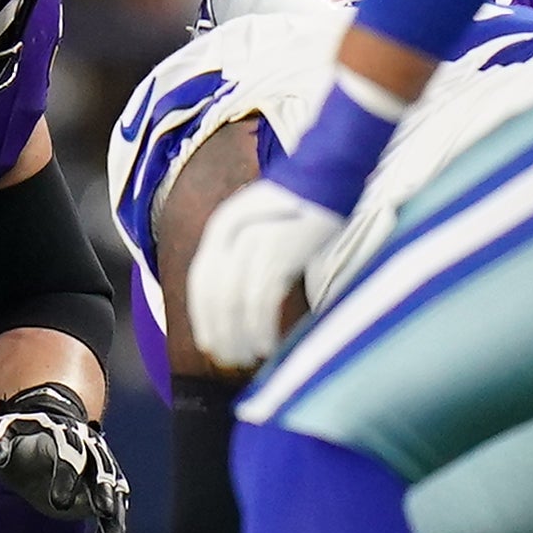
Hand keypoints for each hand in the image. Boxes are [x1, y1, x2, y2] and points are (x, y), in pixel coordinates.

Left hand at [0, 383, 130, 532]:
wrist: (42, 426)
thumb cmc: (17, 435)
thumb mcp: (0, 433)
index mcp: (61, 432)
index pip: (69, 452)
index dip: (67, 476)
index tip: (59, 503)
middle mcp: (87, 446)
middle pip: (100, 466)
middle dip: (102, 489)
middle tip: (103, 511)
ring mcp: (97, 464)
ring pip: (112, 485)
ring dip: (115, 510)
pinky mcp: (100, 483)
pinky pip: (113, 502)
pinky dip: (113, 522)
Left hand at [185, 177, 345, 371]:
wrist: (331, 172)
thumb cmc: (302, 204)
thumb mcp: (262, 222)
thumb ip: (243, 253)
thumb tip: (236, 299)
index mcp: (221, 226)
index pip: (200, 280)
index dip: (202, 315)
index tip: (210, 343)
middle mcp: (229, 232)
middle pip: (214, 295)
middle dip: (219, 332)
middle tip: (229, 360)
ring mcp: (254, 241)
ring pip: (235, 301)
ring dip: (240, 335)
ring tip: (249, 357)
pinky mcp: (280, 250)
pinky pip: (262, 299)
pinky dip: (261, 327)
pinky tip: (268, 345)